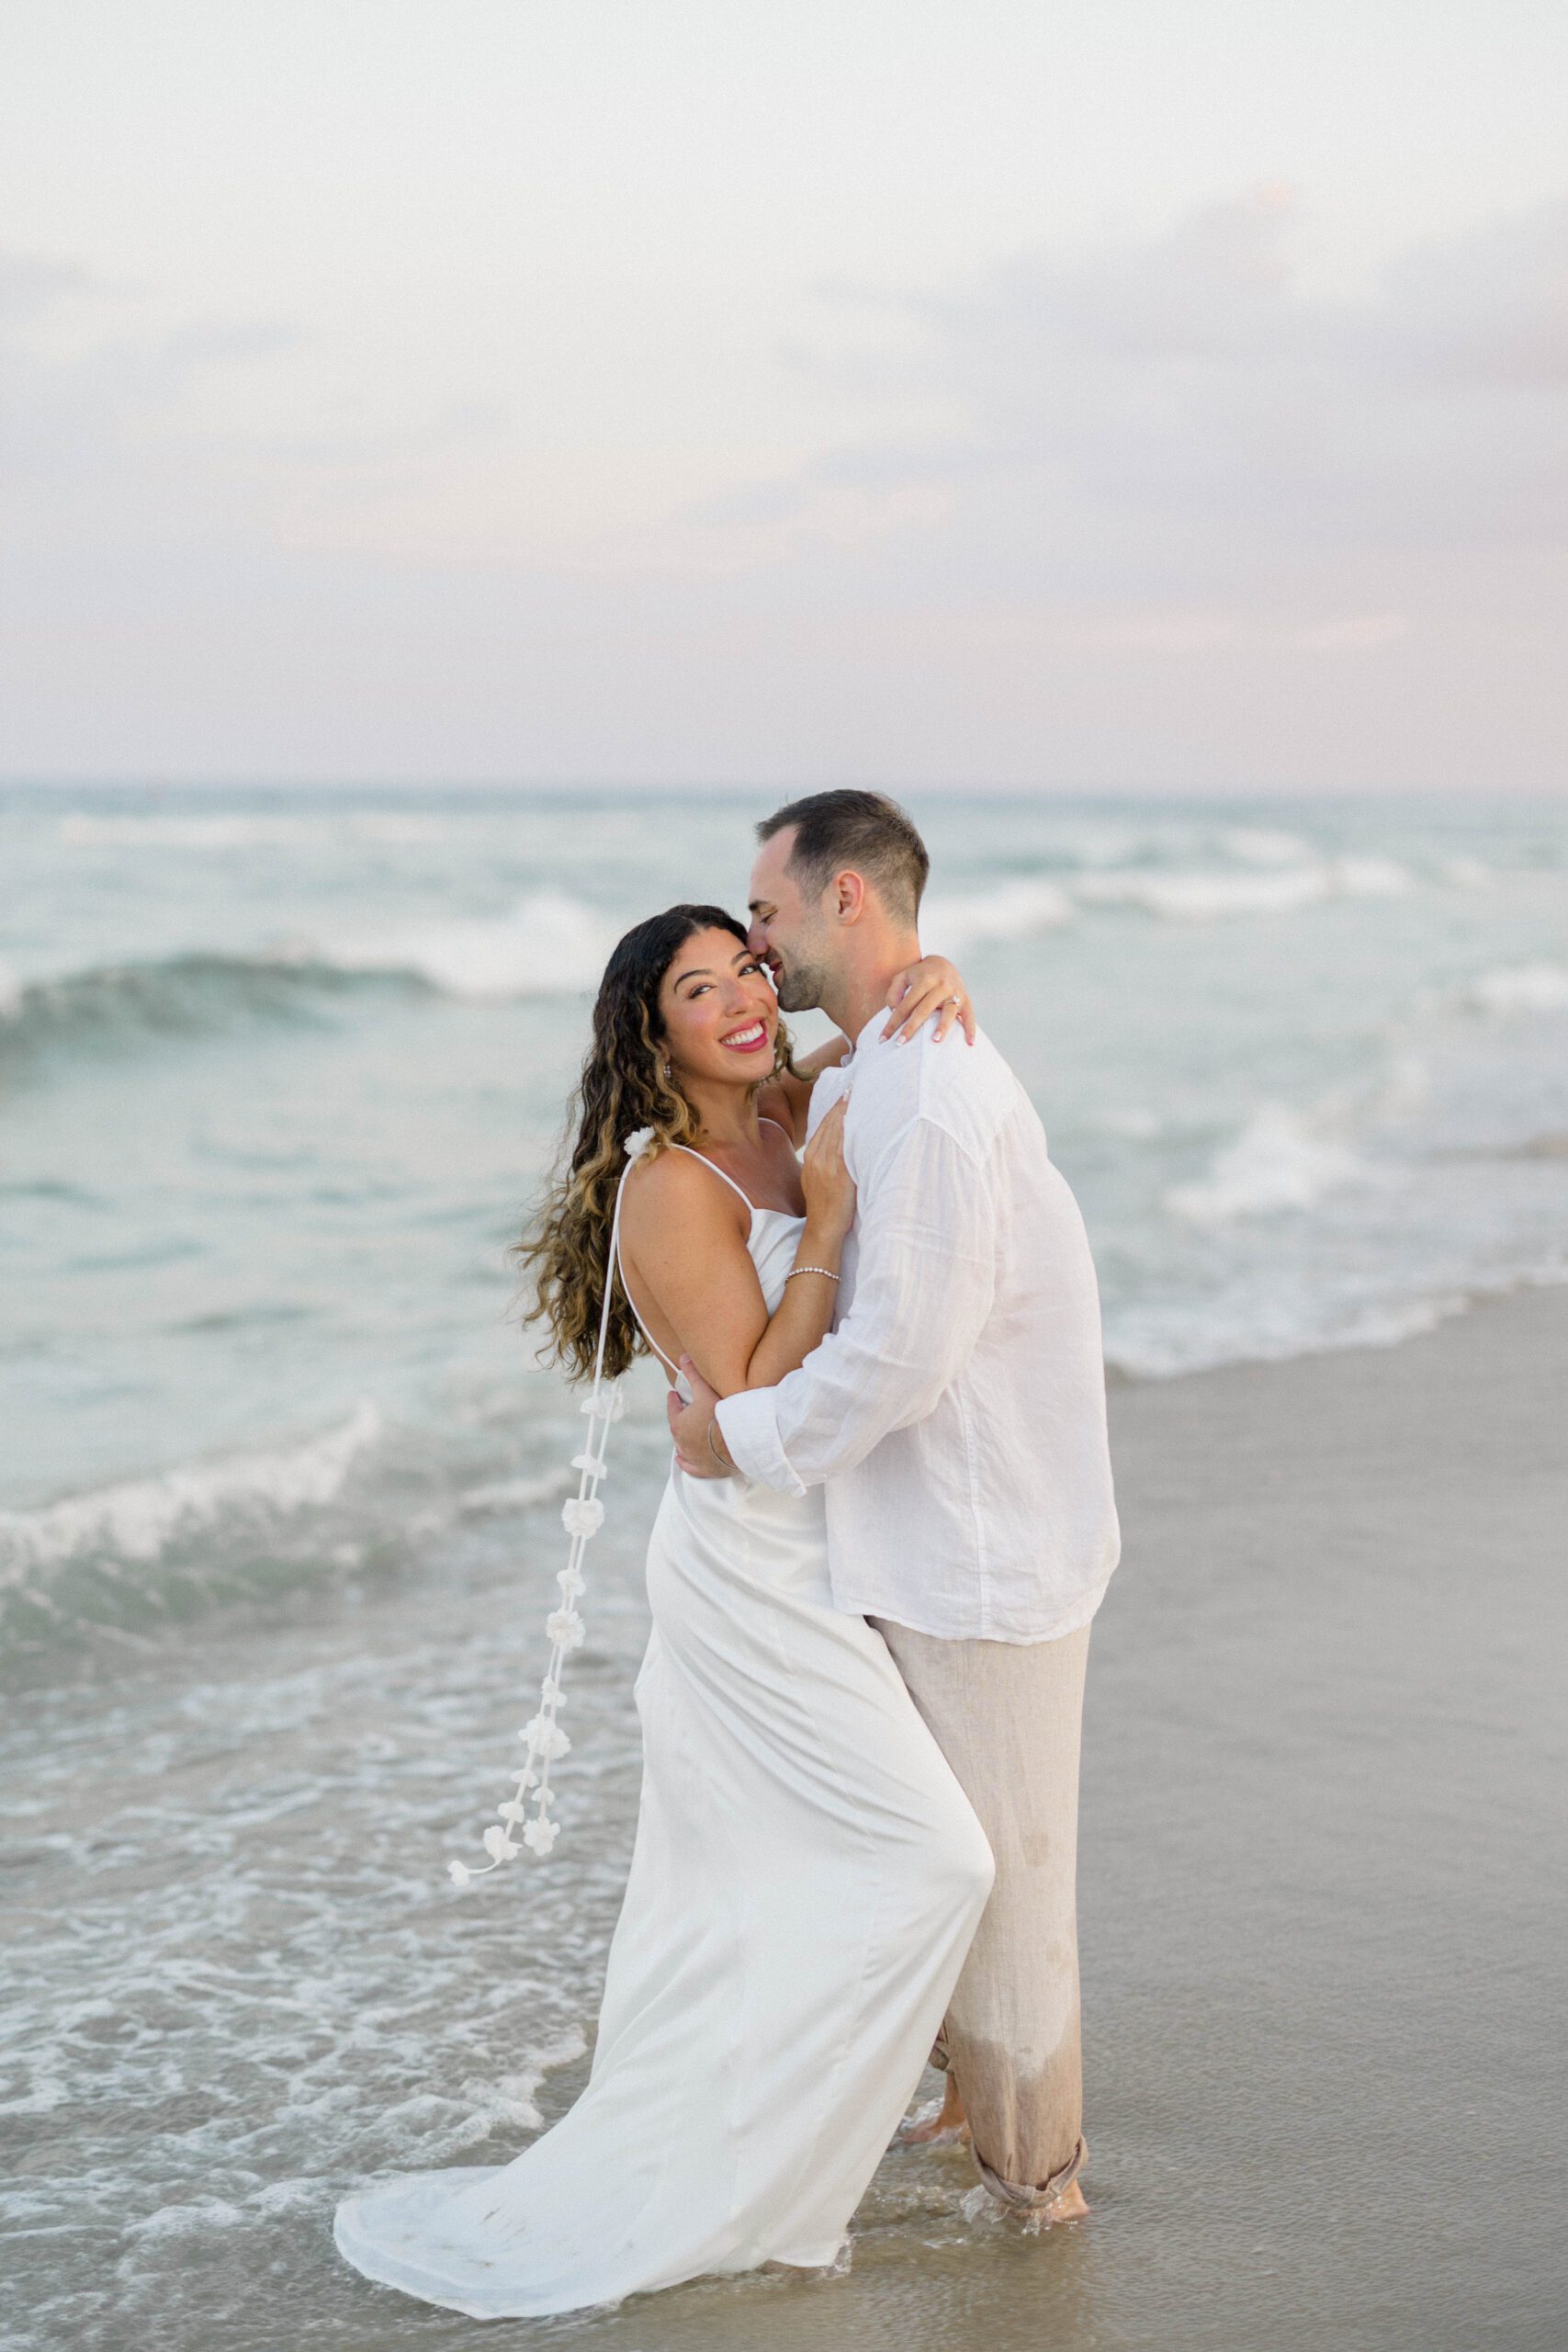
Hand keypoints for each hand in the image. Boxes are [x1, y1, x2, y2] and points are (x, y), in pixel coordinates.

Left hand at [666, 1357, 735, 1478]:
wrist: (737, 1444)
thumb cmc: (720, 1416)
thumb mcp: (706, 1391)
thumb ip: (693, 1374)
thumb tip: (683, 1358)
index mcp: (678, 1424)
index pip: (672, 1408)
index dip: (673, 1400)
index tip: (673, 1394)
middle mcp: (681, 1442)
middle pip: (677, 1427)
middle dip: (680, 1418)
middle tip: (685, 1411)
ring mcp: (691, 1457)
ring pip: (682, 1446)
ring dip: (683, 1439)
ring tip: (688, 1432)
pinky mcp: (702, 1469)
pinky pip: (689, 1466)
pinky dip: (685, 1462)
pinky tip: (681, 1459)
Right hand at [799, 1096, 854, 1246]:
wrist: (823, 1228)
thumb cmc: (826, 1205)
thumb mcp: (818, 1177)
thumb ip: (826, 1159)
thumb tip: (842, 1143)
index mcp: (810, 1155)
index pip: (824, 1124)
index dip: (836, 1106)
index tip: (847, 1091)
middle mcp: (816, 1156)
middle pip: (831, 1122)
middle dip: (843, 1103)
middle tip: (856, 1085)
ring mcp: (826, 1164)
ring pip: (838, 1130)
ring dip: (849, 1111)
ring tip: (860, 1094)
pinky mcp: (838, 1172)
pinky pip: (845, 1144)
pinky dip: (851, 1129)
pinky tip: (859, 1117)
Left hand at [881, 955, 975, 1044]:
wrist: (943, 963)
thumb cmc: (919, 975)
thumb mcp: (903, 977)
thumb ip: (894, 992)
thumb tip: (894, 1011)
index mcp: (923, 980)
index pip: (905, 1005)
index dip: (893, 1022)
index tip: (883, 1038)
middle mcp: (940, 986)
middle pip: (924, 1010)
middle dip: (911, 1028)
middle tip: (900, 1043)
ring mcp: (954, 992)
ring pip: (948, 1012)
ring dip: (943, 1026)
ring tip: (935, 1040)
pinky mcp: (966, 999)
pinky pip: (969, 1016)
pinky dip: (970, 1029)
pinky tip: (969, 1043)